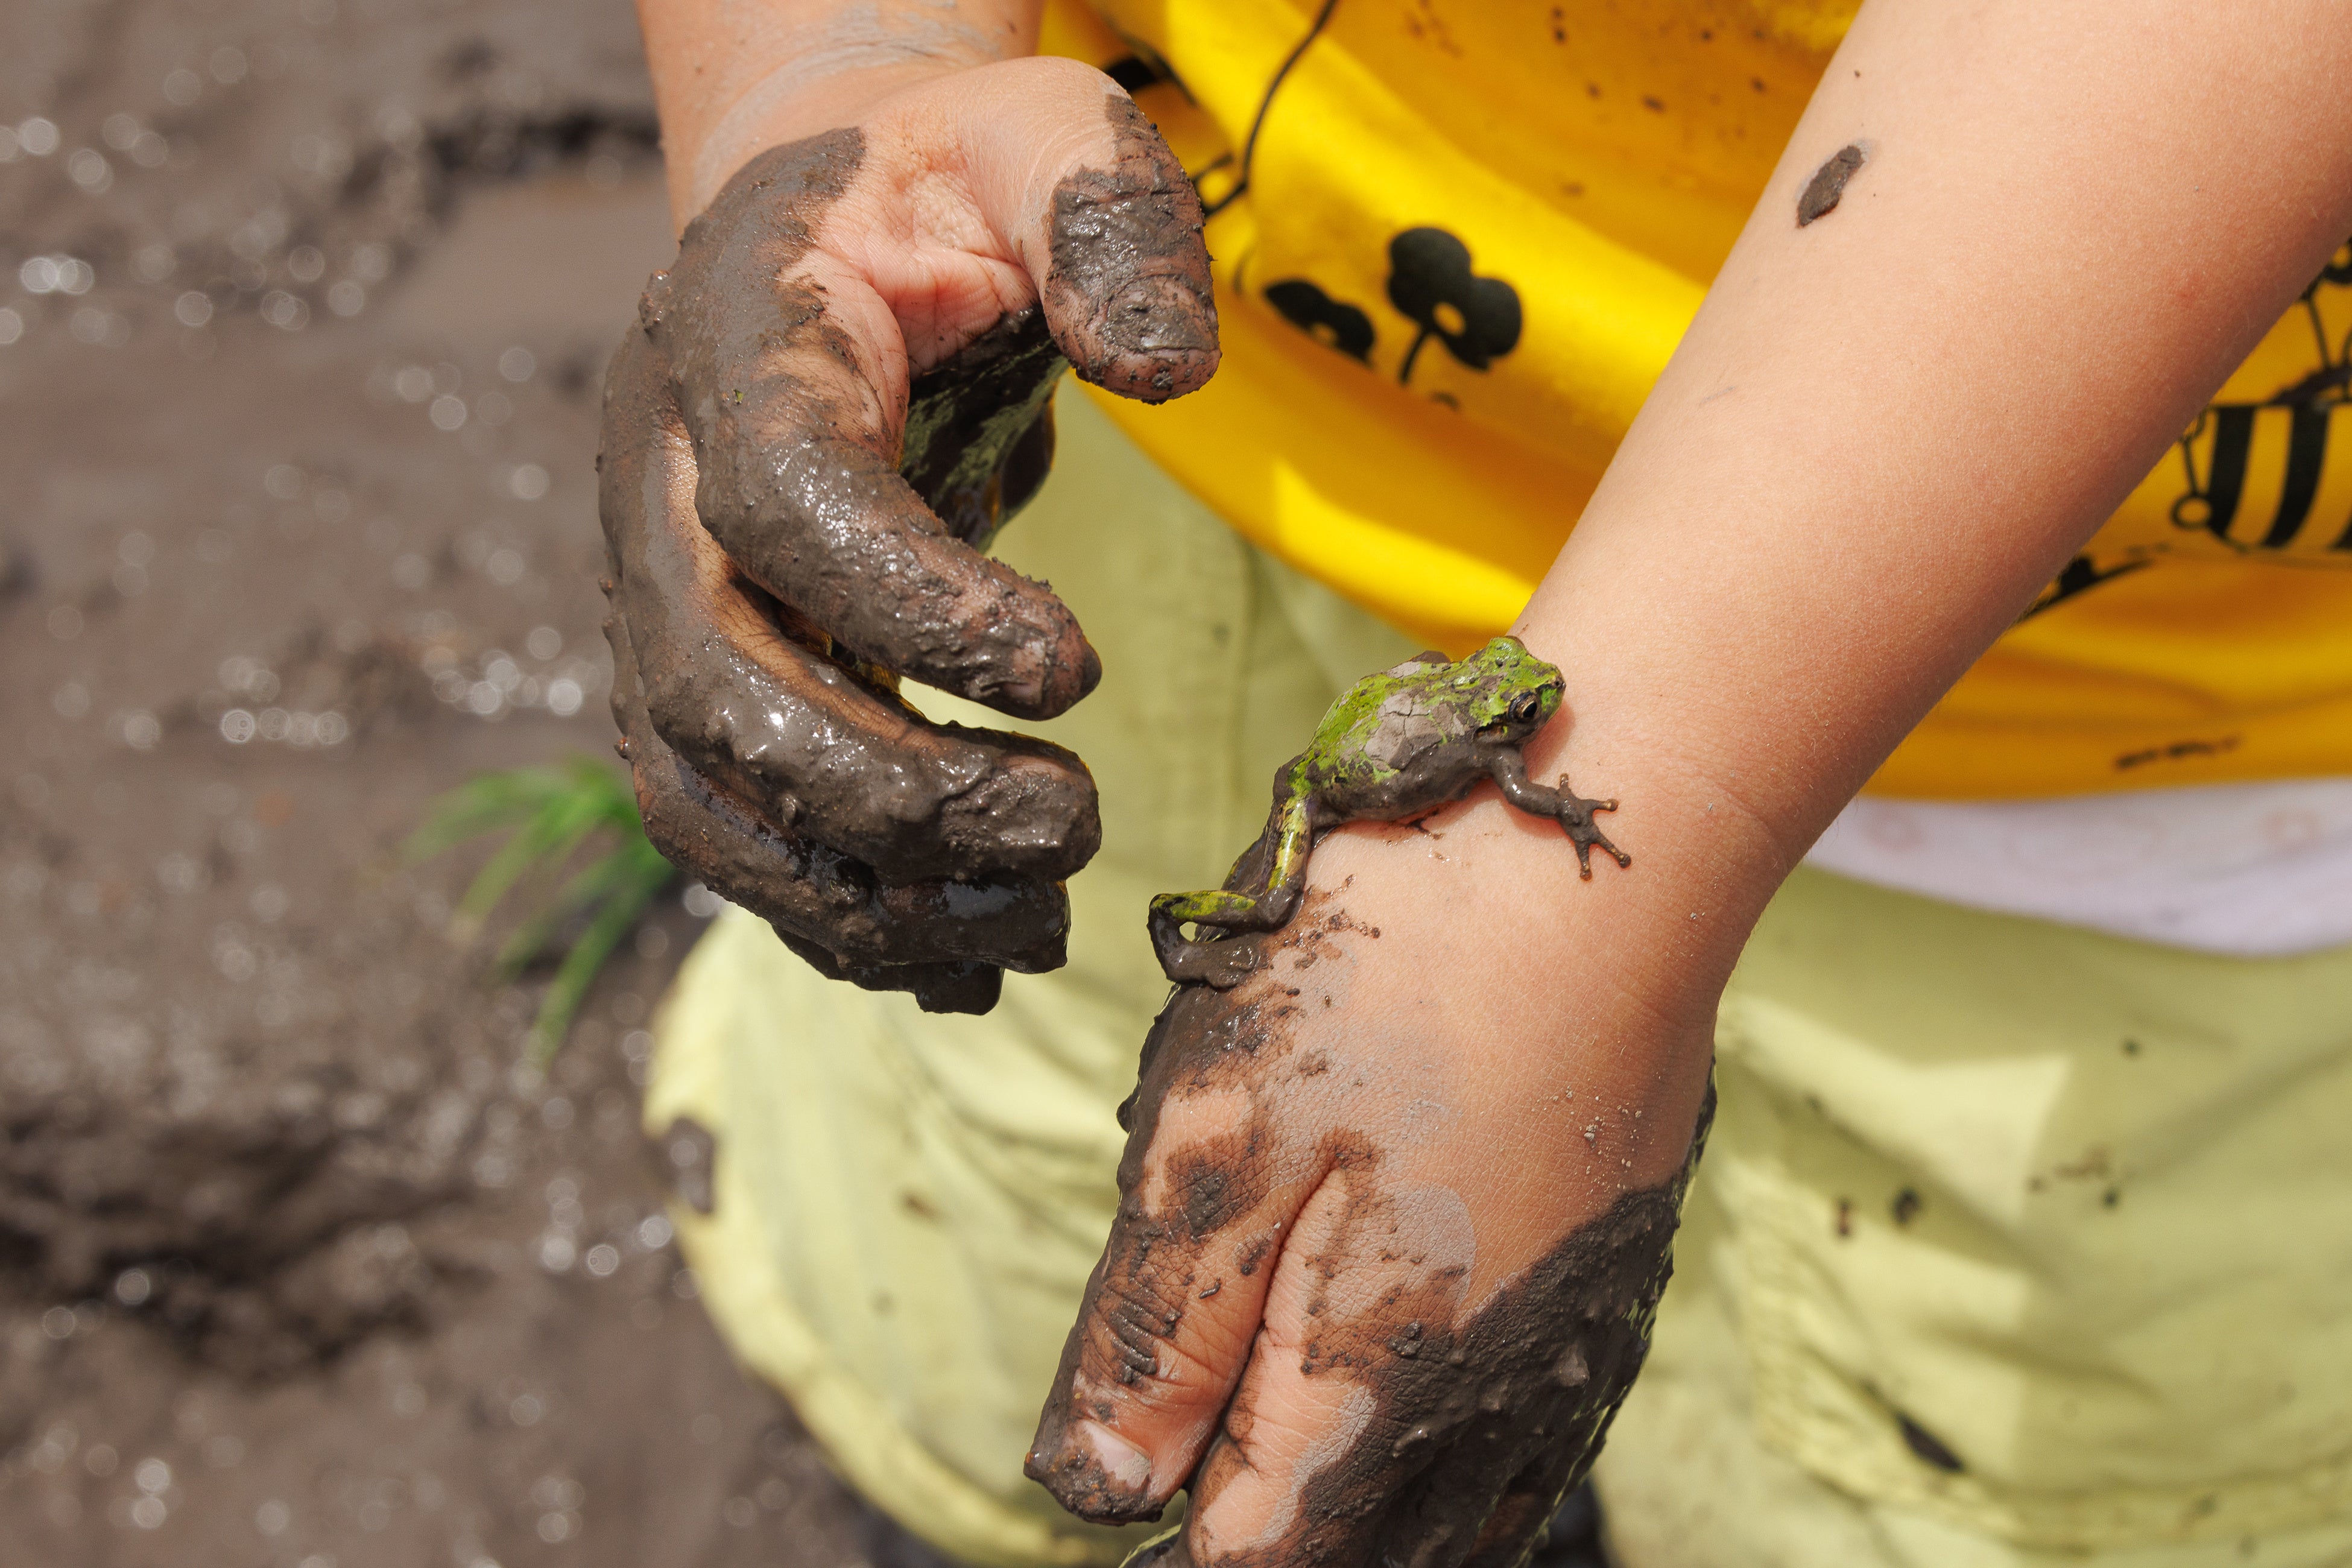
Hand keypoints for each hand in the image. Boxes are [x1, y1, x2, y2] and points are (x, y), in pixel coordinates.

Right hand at [599, 57, 1216, 1010]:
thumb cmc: (953, 184)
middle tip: (1075, 829)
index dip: (911, 603)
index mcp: (733, 345)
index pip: (781, 501)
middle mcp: (661, 486)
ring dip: (862, 891)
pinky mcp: (704, 675)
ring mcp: (664, 594)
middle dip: (891, 791)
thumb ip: (1107, 221)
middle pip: (715, 683)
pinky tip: (970, 955)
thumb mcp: (1046, 135)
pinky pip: (737, 830)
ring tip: (1035, 926)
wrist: (833, 228)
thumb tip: (1168, 372)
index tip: (1073, 669)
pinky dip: (841, 915)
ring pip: (706, 793)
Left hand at [1025, 799, 1716, 1567]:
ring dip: (1345, 1482)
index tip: (1129, 1429)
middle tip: (1192, 1392)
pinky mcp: (1610, 1291)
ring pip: (1450, 1514)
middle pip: (1349, 1552)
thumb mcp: (1215, 1142)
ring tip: (1275, 1373)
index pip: (1246, 1559)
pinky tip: (1393, 1360)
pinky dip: (1441, 1445)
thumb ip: (1154, 1339)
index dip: (1159, 1511)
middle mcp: (1492, 1412)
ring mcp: (1572, 1357)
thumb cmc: (1391, 976)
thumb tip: (1096, 1486)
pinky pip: (1523, 1441)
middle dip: (1253, 1503)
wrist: (1591, 861)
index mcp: (1375, 1394)